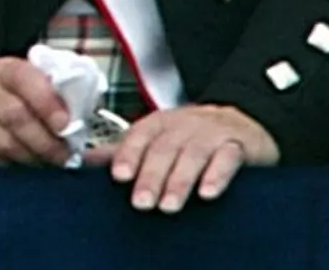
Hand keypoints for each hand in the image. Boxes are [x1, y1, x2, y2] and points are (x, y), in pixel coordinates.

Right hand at [0, 54, 75, 165]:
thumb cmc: (19, 108)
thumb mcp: (40, 97)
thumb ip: (70, 113)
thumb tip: (113, 154)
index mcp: (8, 71)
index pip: (25, 79)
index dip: (47, 102)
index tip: (66, 125)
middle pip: (16, 116)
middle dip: (47, 142)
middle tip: (65, 158)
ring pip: (6, 143)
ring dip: (33, 159)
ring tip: (48, 165)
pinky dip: (13, 170)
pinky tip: (24, 171)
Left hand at [104, 101, 274, 211]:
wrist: (243, 121)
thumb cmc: (193, 135)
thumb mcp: (158, 138)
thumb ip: (125, 151)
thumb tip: (84, 161)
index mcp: (159, 123)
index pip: (139, 136)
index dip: (128, 155)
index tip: (119, 177)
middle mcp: (183, 125)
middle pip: (163, 149)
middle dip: (151, 177)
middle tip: (141, 203)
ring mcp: (211, 133)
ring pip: (192, 155)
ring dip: (179, 181)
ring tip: (168, 206)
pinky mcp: (238, 145)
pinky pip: (227, 158)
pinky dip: (216, 175)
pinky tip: (207, 193)